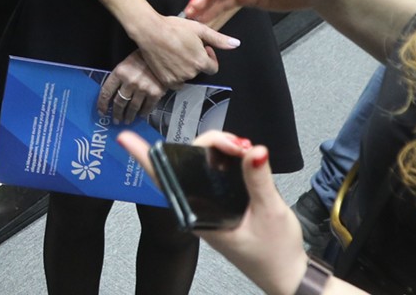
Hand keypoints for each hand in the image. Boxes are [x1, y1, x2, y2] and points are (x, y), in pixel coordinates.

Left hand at [97, 51, 163, 123]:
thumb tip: (112, 95)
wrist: (163, 54)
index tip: (101, 112)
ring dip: (129, 116)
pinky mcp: (155, 93)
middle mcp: (130, 82)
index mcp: (119, 72)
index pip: (106, 92)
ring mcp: (143, 88)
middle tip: (116, 120)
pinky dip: (143, 113)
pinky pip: (147, 107)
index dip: (102, 104)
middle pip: (119, 102)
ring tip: (127, 120)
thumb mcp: (126, 63)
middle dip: (116, 113)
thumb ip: (119, 78)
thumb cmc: (142, 57)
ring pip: (133, 107)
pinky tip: (140, 115)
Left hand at [119, 130, 313, 294]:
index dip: (146, 157)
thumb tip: (253, 151)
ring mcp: (211, 205)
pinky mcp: (223, 203)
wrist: (288, 276)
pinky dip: (227, 159)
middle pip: (190, 161)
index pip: (166, 180)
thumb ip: (258, 179)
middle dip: (210, 143)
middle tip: (237, 143)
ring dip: (221, 150)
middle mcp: (201, 209)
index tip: (127, 139)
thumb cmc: (275, 254)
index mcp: (202, 216)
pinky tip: (239, 155)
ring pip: (204, 165)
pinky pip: (217, 173)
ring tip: (242, 149)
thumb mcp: (269, 212)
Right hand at [127, 13, 237, 89]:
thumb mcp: (199, 29)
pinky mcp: (165, 81)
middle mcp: (190, 73)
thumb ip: (219, 39)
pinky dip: (173, 73)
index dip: (209, 57)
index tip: (202, 47)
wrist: (150, 32)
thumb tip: (235, 44)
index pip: (213, 67)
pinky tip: (168, 59)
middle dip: (195, 60)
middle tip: (185, 46)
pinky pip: (174, 81)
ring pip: (186, 76)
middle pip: (198, 70)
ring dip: (184, 66)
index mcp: (201, 62)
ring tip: (175, 52)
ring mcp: (177, 79)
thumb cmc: (173, 28)